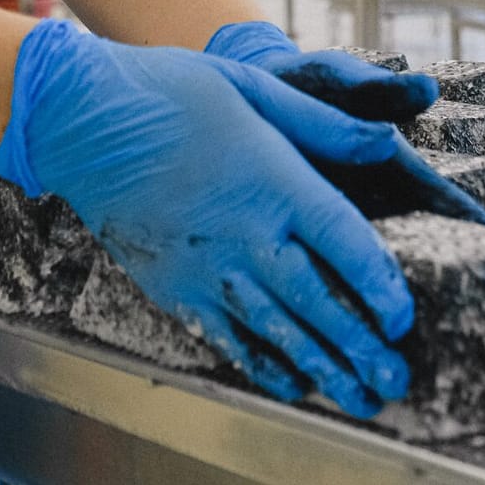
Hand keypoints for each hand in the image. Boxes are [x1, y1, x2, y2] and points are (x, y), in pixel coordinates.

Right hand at [0, 21, 414, 416]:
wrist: (81, 118)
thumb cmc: (172, 91)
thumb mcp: (255, 87)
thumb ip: (324, 124)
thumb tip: (388, 140)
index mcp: (273, 179)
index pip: (342, 242)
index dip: (379, 285)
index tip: (403, 319)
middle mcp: (243, 232)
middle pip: (317, 301)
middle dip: (360, 347)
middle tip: (395, 383)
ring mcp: (204, 265)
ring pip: (275, 330)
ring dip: (321, 367)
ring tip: (357, 397)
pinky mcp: (171, 284)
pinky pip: (224, 335)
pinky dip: (261, 364)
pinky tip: (290, 384)